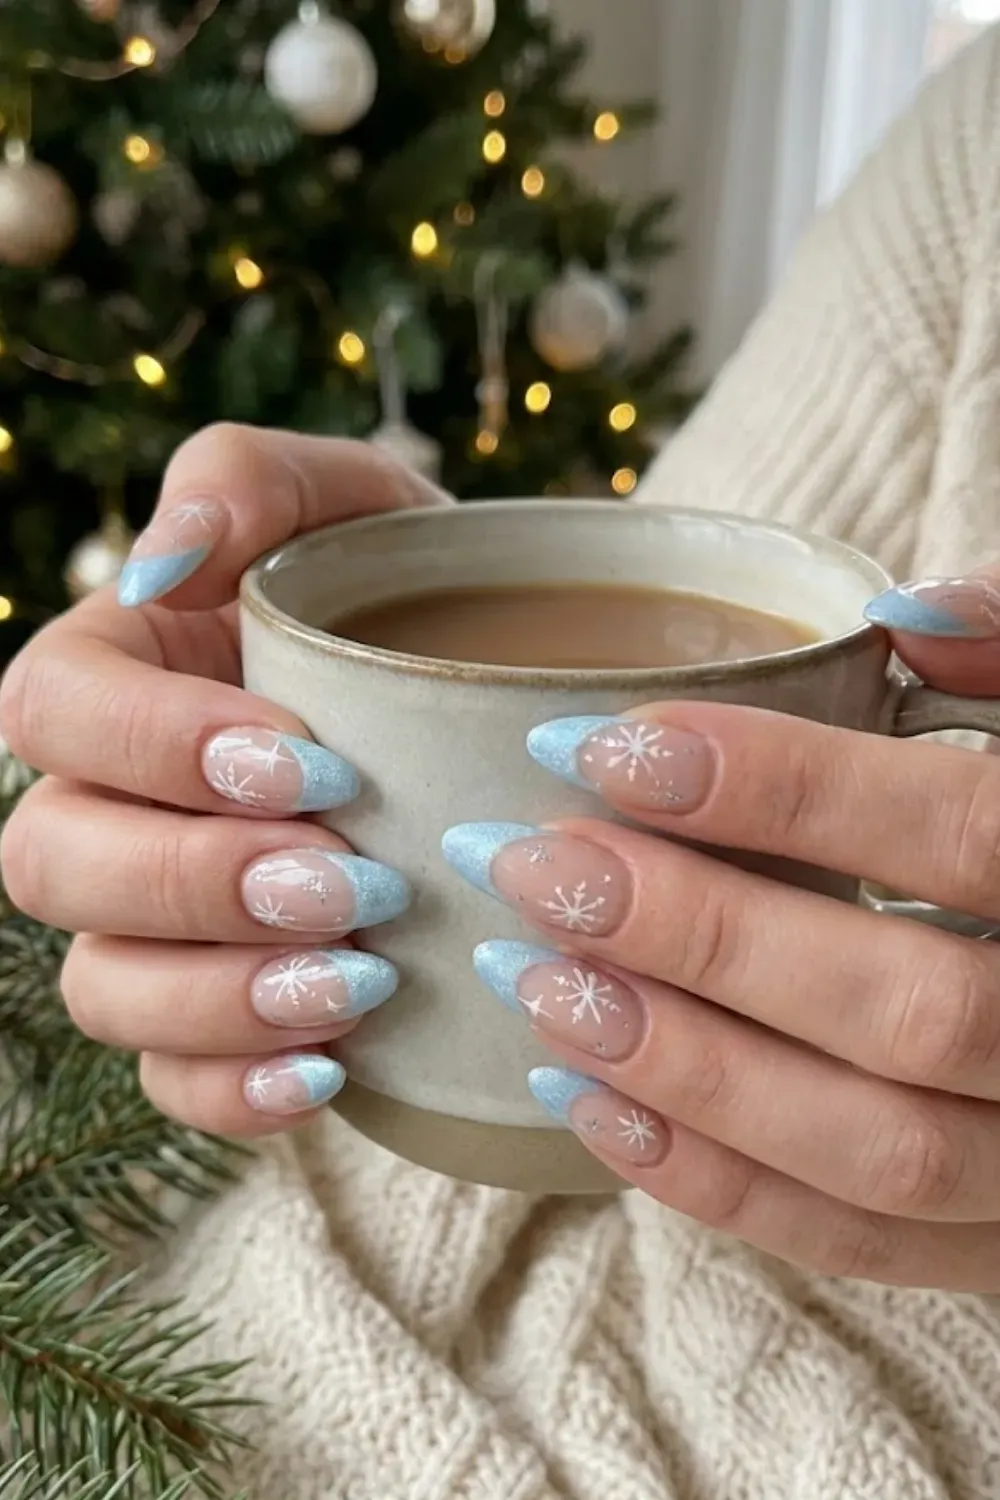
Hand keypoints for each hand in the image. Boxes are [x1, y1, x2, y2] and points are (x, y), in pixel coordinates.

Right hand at [0, 423, 447, 1134]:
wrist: (495, 707)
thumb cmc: (412, 596)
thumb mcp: (355, 505)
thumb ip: (251, 482)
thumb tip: (162, 560)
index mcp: (119, 674)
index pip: (55, 711)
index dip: (153, 747)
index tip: (309, 762)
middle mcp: (109, 804)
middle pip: (55, 863)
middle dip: (196, 880)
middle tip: (347, 878)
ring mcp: (151, 922)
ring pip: (103, 986)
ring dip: (220, 994)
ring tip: (357, 978)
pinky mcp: (214, 1014)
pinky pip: (173, 1081)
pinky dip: (239, 1088)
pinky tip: (335, 1067)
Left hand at [443, 571, 999, 1289]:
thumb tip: (900, 616)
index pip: (966, 837)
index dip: (786, 789)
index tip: (607, 746)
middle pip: (905, 1008)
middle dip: (699, 934)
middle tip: (535, 863)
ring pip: (879, 1147)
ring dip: (684, 1066)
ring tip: (534, 977)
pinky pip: (865, 1243)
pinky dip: (716, 1182)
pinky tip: (589, 1098)